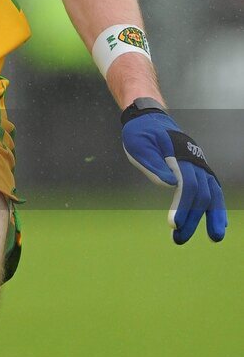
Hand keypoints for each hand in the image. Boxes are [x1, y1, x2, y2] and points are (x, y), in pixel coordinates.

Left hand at [121, 102, 226, 243]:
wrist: (149, 118)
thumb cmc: (140, 133)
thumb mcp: (138, 143)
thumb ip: (153, 164)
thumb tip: (170, 184)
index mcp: (178, 153)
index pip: (186, 183)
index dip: (182, 205)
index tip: (173, 224)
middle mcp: (194, 159)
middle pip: (200, 192)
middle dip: (192, 217)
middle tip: (178, 238)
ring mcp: (199, 164)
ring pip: (212, 192)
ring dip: (213, 216)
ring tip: (214, 238)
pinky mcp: (199, 169)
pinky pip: (213, 189)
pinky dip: (217, 207)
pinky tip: (218, 224)